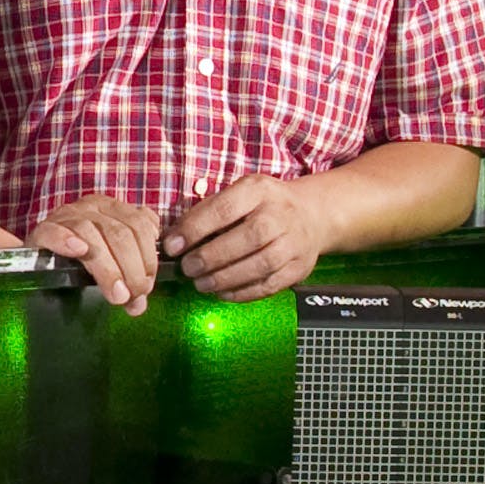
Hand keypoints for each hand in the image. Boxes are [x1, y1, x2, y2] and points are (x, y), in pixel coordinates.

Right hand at [24, 195, 162, 310]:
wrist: (40, 253)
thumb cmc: (82, 257)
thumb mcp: (112, 262)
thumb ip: (129, 280)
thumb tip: (138, 306)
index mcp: (114, 209)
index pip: (140, 225)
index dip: (148, 257)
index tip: (147, 286)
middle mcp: (92, 206)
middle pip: (120, 233)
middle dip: (132, 268)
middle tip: (133, 296)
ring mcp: (66, 215)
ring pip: (92, 235)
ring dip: (108, 268)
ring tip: (116, 295)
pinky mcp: (41, 230)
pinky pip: (54, 231)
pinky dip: (66, 240)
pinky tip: (78, 252)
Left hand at [168, 172, 335, 302]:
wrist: (311, 215)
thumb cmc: (265, 205)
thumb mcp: (239, 193)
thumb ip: (209, 211)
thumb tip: (174, 238)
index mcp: (259, 190)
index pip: (224, 209)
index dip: (195, 229)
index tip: (172, 245)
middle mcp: (280, 215)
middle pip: (247, 238)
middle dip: (211, 257)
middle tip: (188, 268)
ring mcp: (294, 243)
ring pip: (260, 265)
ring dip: (225, 278)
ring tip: (201, 283)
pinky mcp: (299, 268)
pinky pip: (270, 285)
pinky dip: (243, 292)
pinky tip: (223, 292)